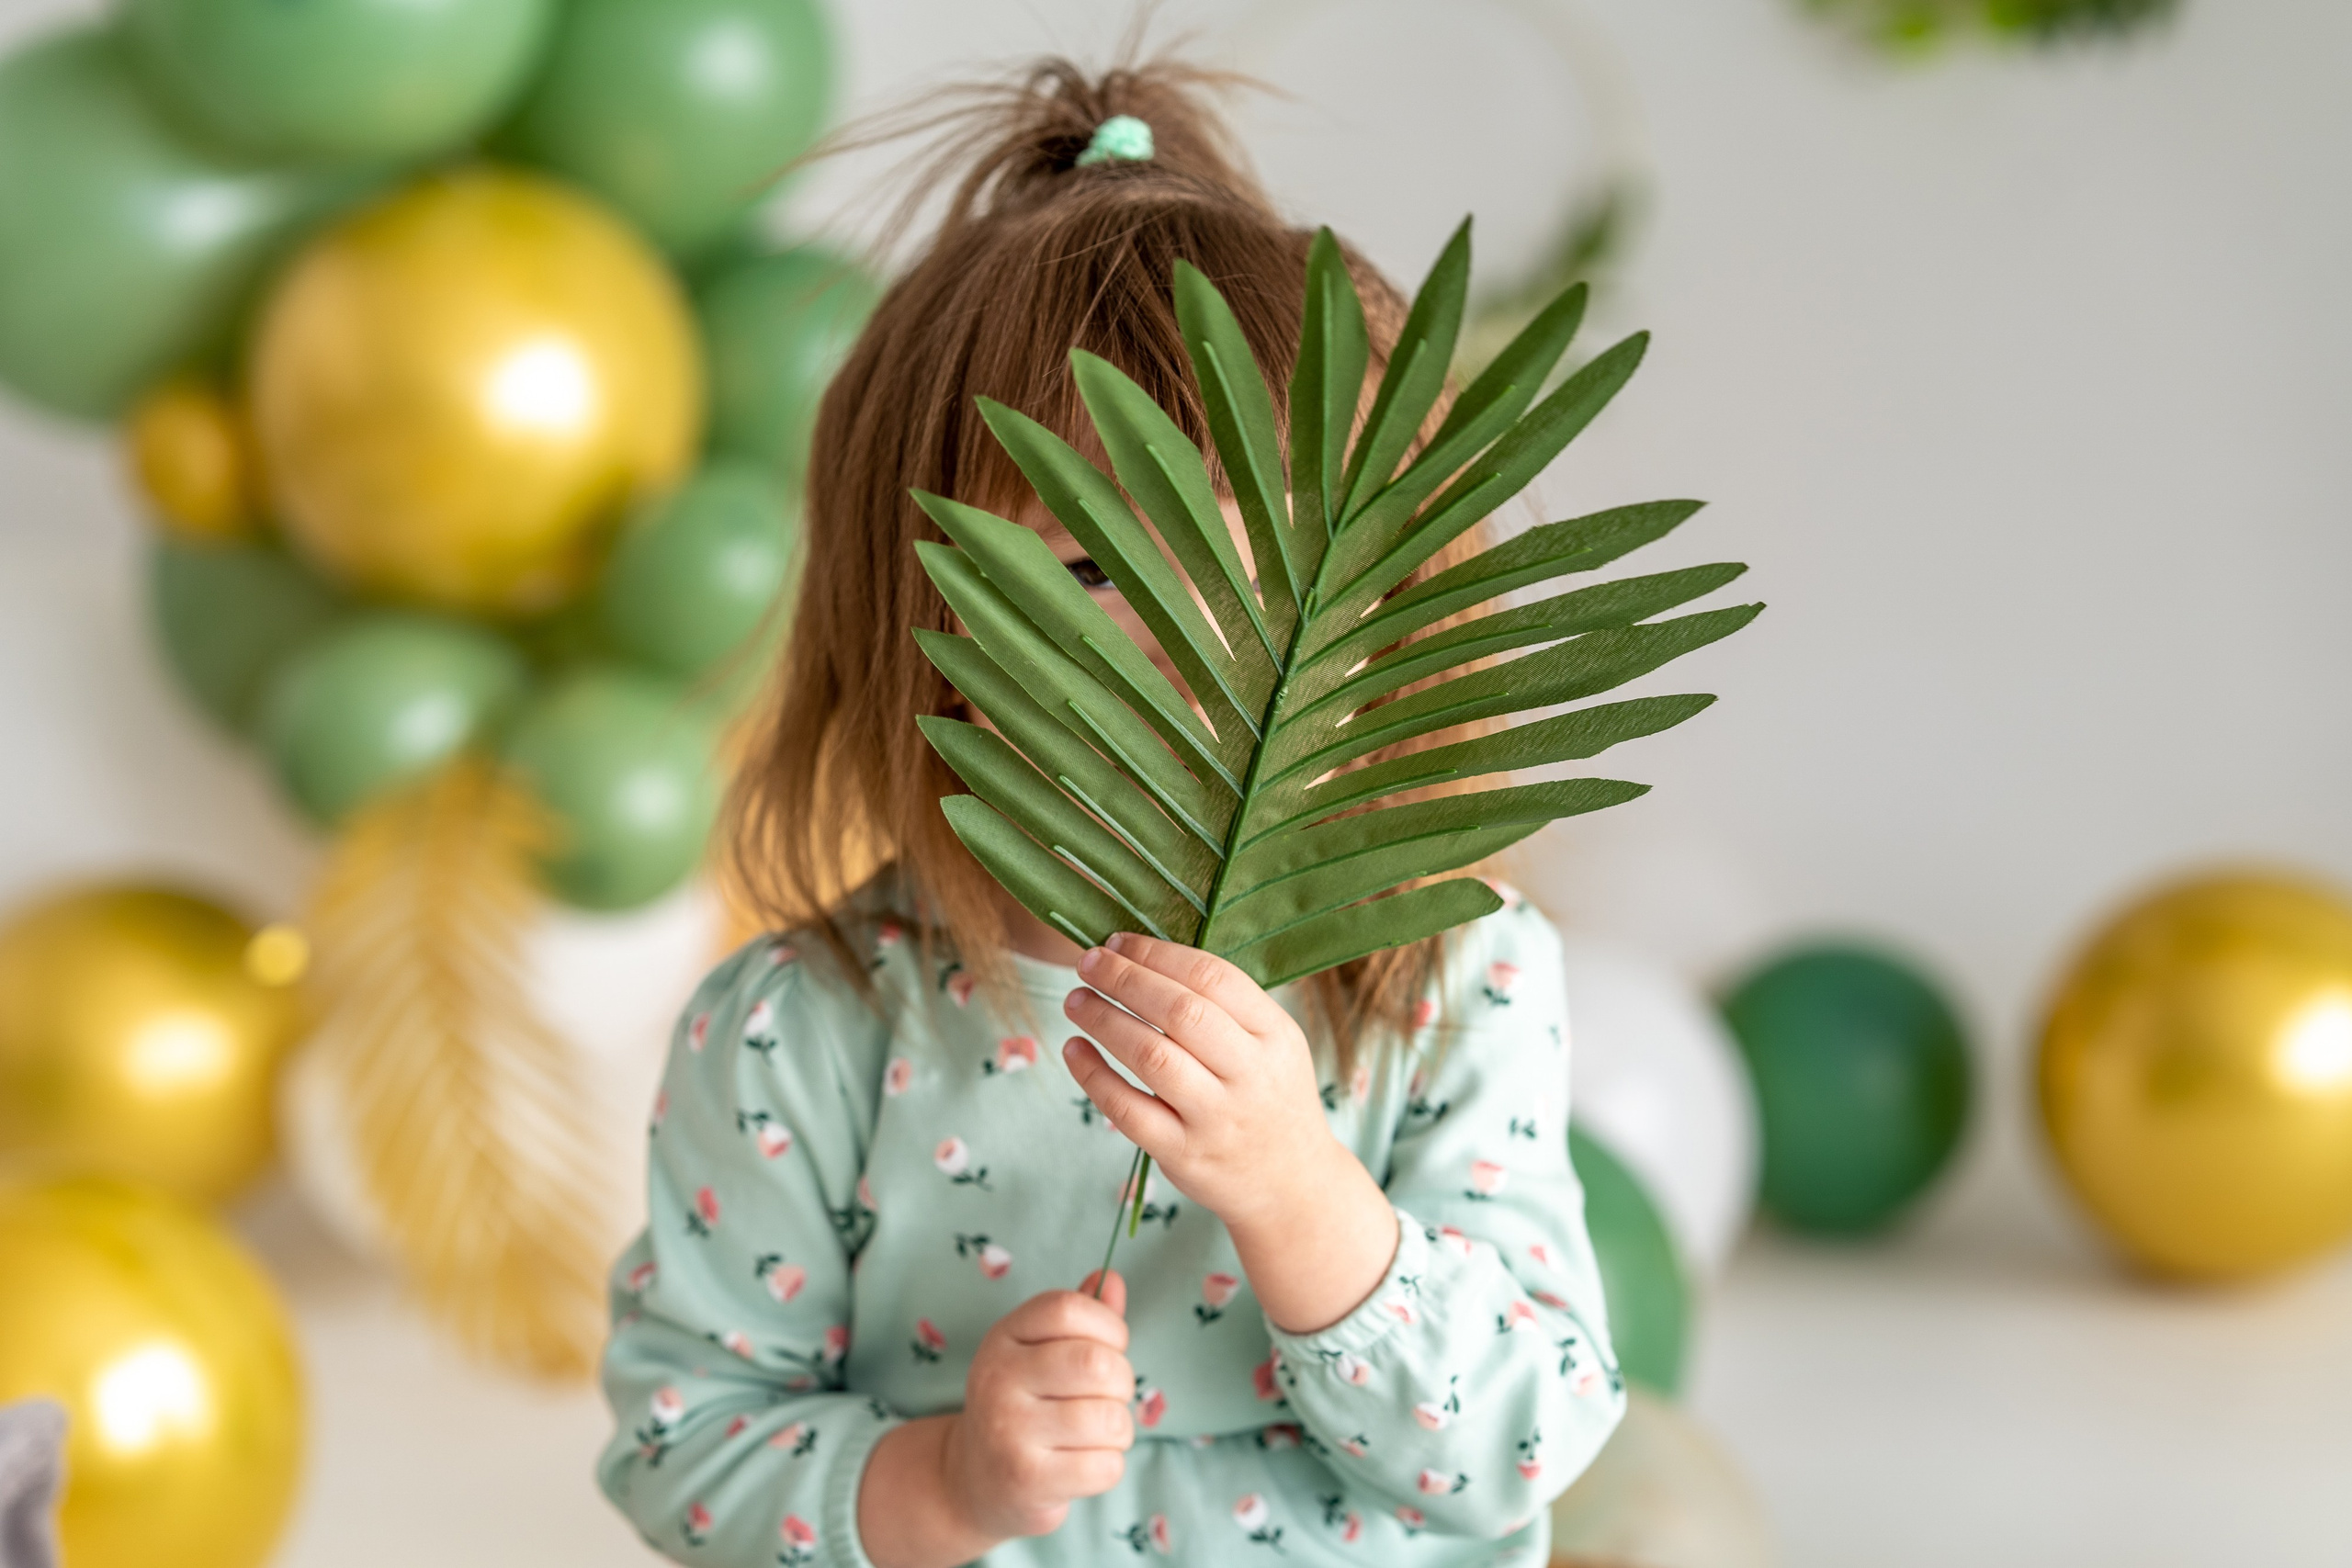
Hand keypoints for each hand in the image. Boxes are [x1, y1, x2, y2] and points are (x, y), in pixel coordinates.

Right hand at [939, 1270, 1133, 1540]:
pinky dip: (1108, 1465)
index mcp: (1003, 1337)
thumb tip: (1111, 1279)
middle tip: (1106, 1396)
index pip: (1068, 1309)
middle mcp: (998, 1379)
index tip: (1110, 1346)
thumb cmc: (1025, 1405)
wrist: (975, 1480)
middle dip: (1121, 1381)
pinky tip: (1082, 1464)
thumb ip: (1080, 1315)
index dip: (1108, 1325)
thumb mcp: (1040, 1352)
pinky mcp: (1026, 1479)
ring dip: (1118, 1429)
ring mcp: (1008, 1431)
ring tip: (1094, 1434)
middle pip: (1096, 1363)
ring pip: (1108, 1418)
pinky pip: (1105, 1466)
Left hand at [1061, 933, 1341, 1231]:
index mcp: (1275, 1035)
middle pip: (1180, 1012)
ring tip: (1075, 1000)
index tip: (1118, 942)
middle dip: (1125, 979)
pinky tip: (1074, 1049)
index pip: (1213, 977)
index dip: (1157, 954)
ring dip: (1103, 1020)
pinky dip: (1093, 1075)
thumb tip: (1144, 957)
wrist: (1291, 1184)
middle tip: (1086, 963)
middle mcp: (1250, 1075)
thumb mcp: (1274, 1044)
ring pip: (1151, 1057)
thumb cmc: (1271, 1097)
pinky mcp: (1184, 1154)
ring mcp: (1216, 1118)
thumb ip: (1226, 1005)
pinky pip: (1128, 1110)